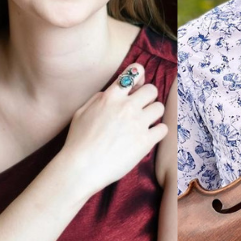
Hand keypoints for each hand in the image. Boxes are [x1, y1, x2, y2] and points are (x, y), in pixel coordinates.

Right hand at [55, 63, 167, 197]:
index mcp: (110, 97)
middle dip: (148, 97)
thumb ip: (97, 99)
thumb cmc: (77, 142)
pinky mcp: (145, 141)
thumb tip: (109, 93)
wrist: (81, 167)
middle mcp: (126, 107)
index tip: (138, 83)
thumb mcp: (81, 112)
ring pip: (159, 107)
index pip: (133, 73)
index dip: (139, 75)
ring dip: (153, 114)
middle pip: (151, 89)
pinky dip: (157, 132)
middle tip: (141, 107)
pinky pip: (163, 129)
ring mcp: (137, 123)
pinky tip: (148, 136)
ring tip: (145, 123)